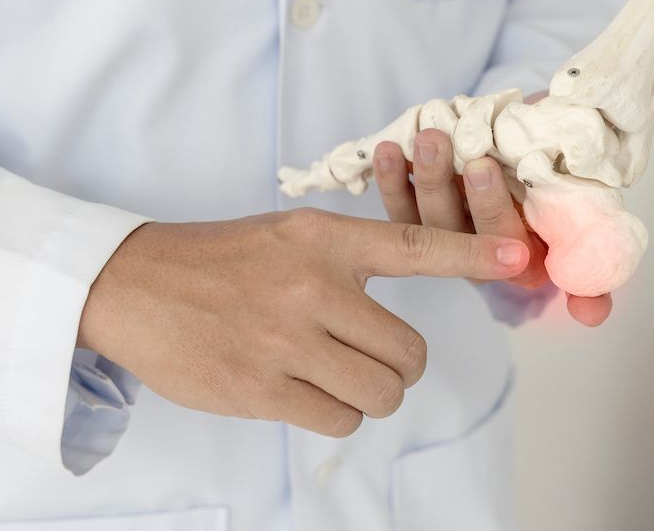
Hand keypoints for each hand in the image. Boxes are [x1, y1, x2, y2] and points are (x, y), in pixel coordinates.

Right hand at [78, 210, 529, 435]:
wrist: (135, 284)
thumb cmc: (220, 259)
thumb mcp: (288, 235)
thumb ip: (348, 260)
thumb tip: (400, 308)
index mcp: (323, 239)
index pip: (415, 246)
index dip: (473, 252)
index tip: (519, 255)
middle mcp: (311, 287)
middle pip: (408, 354)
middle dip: (400, 364)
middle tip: (372, 355)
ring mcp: (285, 341)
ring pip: (379, 394)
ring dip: (369, 393)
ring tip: (335, 373)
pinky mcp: (260, 388)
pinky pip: (338, 418)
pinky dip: (334, 412)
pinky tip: (304, 389)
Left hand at [372, 92, 612, 326]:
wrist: (552, 141)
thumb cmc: (571, 174)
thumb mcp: (593, 210)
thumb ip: (594, 267)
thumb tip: (590, 317)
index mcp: (519, 259)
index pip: (499, 240)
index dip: (488, 206)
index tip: (481, 164)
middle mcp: (478, 252)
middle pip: (450, 229)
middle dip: (441, 183)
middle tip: (438, 140)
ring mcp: (447, 231)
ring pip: (421, 216)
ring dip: (416, 177)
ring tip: (419, 135)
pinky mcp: (421, 213)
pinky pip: (399, 204)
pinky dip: (391, 177)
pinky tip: (387, 149)